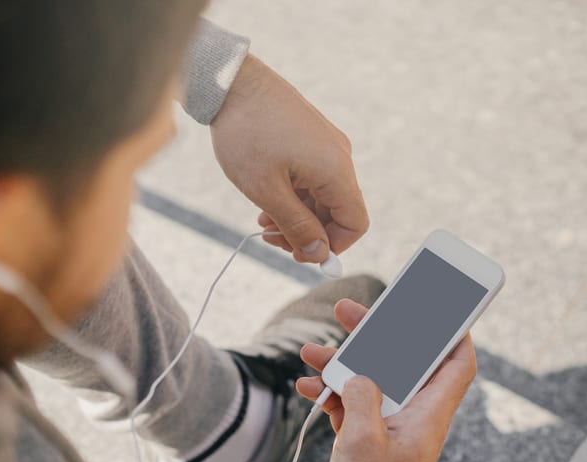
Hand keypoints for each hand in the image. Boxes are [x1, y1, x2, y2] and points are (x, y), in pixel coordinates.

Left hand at [211, 54, 368, 263]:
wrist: (231, 82)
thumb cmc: (246, 133)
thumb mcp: (267, 190)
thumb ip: (296, 226)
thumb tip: (319, 254)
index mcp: (335, 170)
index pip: (355, 223)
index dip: (332, 246)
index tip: (300, 253)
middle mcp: (339, 157)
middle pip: (337, 212)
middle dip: (308, 233)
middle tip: (271, 240)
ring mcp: (326, 146)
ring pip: (322, 197)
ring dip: (297, 216)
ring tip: (262, 222)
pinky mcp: (312, 138)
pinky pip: (313, 177)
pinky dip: (294, 195)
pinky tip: (266, 200)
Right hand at [296, 299, 477, 461]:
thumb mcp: (365, 439)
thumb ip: (363, 395)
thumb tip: (359, 374)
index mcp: (428, 413)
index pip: (456, 365)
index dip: (454, 335)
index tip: (438, 310)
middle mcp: (412, 415)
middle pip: (401, 361)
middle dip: (374, 335)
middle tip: (346, 312)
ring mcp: (387, 426)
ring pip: (368, 379)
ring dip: (340, 364)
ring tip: (309, 351)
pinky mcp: (365, 439)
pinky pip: (350, 403)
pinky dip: (330, 393)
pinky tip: (305, 386)